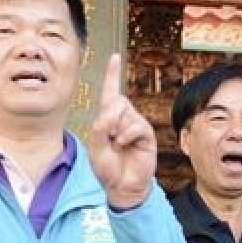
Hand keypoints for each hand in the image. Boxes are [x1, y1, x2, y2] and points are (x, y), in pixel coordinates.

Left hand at [87, 53, 155, 208]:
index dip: (112, 74)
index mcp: (108, 118)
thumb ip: (100, 127)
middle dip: (109, 117)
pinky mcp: (146, 135)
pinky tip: (124, 145)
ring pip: (126, 113)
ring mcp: (136, 126)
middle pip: (118, 101)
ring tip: (117, 144)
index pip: (111, 92)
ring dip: (117, 129)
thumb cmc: (107, 168)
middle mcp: (124, 118)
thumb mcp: (95, 146)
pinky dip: (127, 135)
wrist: (121, 186)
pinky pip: (136, 125)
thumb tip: (114, 114)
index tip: (114, 57)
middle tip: (108, 136)